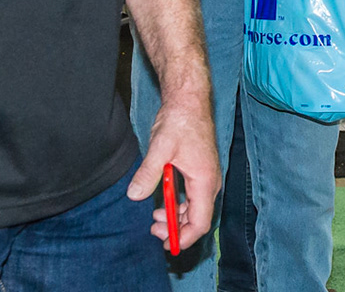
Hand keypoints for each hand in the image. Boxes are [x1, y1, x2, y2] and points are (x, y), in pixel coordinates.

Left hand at [127, 98, 218, 252]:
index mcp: (205, 181)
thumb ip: (148, 173)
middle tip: (153, 229)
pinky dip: (177, 206)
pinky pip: (192, 198)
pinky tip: (162, 202)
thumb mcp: (160, 148)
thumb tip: (134, 195)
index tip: (166, 244)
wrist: (189, 100)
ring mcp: (206, 177)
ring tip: (154, 218)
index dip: (184, 238)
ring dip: (175, 218)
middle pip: (197, 219)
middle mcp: (209, 182)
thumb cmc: (180, 121)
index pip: (200, 222)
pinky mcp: (199, 171)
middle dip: (176, 229)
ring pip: (194, 209)